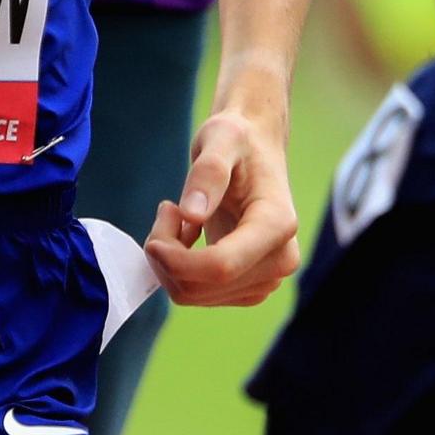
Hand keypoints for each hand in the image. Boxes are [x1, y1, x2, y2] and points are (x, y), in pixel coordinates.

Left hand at [146, 90, 298, 306]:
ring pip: (194, 294)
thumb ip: (208, 174)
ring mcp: (266, 278)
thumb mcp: (220, 139)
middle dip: (167, 256)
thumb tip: (192, 215)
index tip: (155, 229)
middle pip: (202, 286)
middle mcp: (280, 260)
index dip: (176, 260)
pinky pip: (197, 293)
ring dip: (169, 261)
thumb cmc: (239, 139)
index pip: (221, 267)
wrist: (255, 148)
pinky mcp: (248, 286)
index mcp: (277, 225)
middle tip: (166, 210)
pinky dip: (179, 268)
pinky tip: (187, 234)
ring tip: (175, 217)